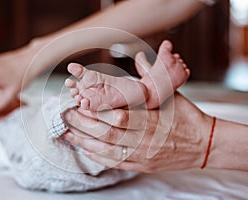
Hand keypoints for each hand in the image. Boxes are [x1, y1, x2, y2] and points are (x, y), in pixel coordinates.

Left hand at [62, 92, 212, 172]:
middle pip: (109, 133)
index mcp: (153, 119)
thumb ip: (152, 78)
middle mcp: (146, 139)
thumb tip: (141, 57)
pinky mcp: (143, 165)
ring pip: (109, 150)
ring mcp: (144, 155)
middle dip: (84, 124)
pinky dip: (99, 156)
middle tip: (66, 115)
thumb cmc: (187, 117)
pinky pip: (117, 163)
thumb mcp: (172, 95)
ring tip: (68, 133)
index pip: (119, 115)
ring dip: (85, 142)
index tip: (80, 102)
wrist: (204, 144)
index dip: (96, 110)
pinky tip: (85, 149)